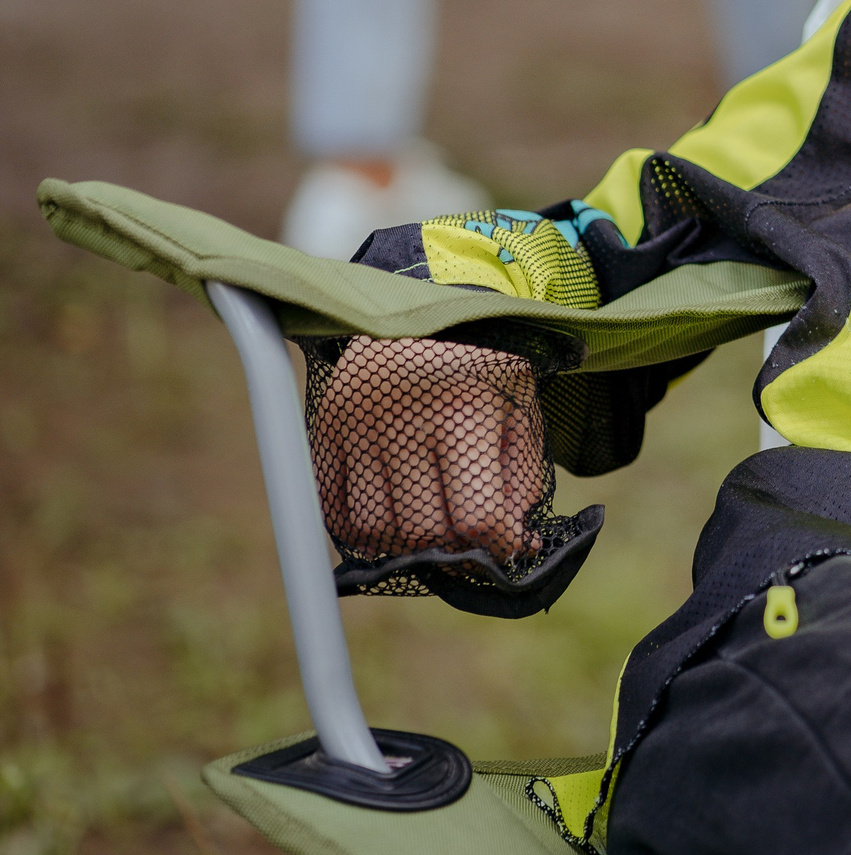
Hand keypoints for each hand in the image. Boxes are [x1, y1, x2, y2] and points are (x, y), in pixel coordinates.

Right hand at [309, 337, 549, 562]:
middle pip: (420, 532)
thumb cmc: (485, 366)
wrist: (428, 306)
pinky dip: (361, 527)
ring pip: (371, 528)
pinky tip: (393, 510)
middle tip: (469, 538)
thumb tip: (515, 546)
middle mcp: (403, 420)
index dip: (499, 546)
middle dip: (453, 547)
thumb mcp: (521, 410)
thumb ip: (521, 478)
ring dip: (404, 542)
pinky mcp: (325, 427)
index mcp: (463, 412)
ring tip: (431, 524)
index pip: (475, 517)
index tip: (509, 546)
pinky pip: (332, 508)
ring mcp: (356, 425)